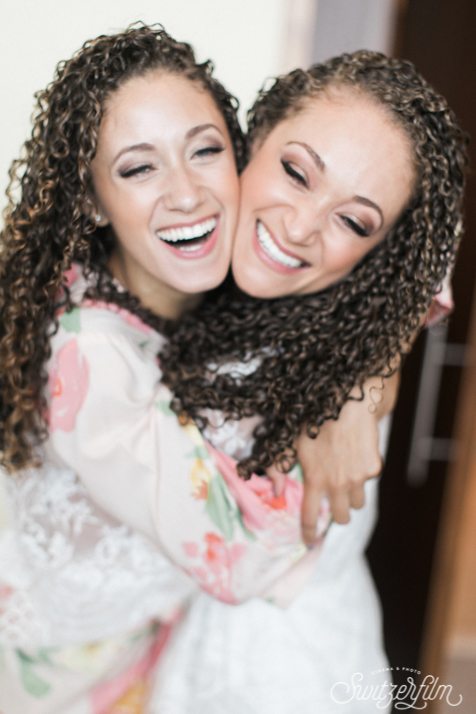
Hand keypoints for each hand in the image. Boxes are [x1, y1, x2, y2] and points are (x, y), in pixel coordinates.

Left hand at [291, 372, 398, 543]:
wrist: (348, 401)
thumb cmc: (315, 418)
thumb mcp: (290, 440)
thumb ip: (279, 467)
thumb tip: (274, 491)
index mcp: (315, 480)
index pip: (311, 517)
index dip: (310, 532)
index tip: (309, 540)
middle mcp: (337, 484)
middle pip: (342, 518)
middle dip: (338, 514)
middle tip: (334, 504)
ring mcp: (358, 478)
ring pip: (358, 503)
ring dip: (351, 496)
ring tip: (346, 479)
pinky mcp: (373, 468)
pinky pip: (368, 481)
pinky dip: (363, 476)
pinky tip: (356, 458)